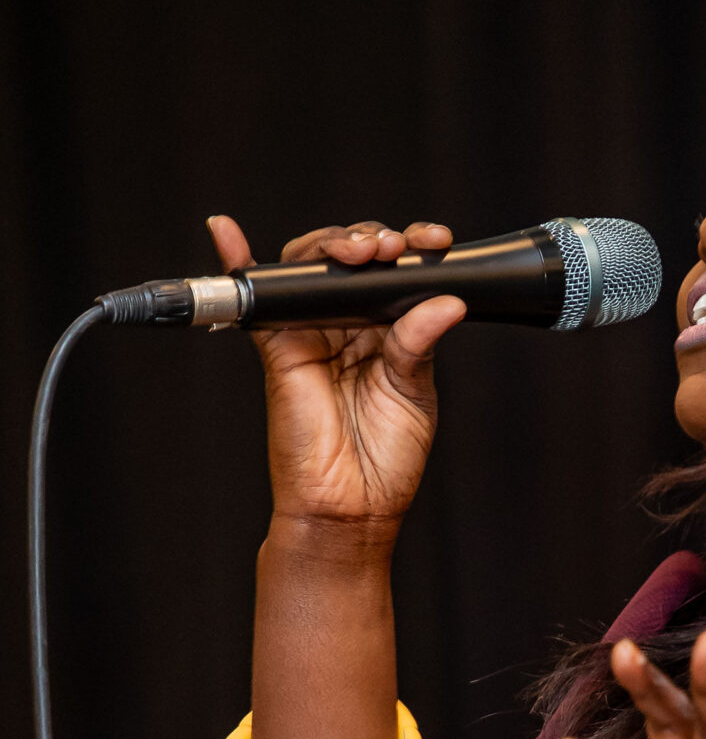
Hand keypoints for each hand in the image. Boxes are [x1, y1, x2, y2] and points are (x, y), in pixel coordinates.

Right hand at [207, 212, 464, 531]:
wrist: (350, 507)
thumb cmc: (385, 460)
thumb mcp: (414, 393)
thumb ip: (419, 342)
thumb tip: (447, 301)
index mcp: (389, 332)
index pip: (396, 274)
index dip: (414, 249)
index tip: (437, 242)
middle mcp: (349, 326)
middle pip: (352, 259)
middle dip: (374, 240)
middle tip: (392, 249)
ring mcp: (312, 332)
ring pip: (312, 266)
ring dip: (333, 244)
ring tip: (361, 250)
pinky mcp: (278, 346)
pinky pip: (258, 298)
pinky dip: (240, 261)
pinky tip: (226, 231)